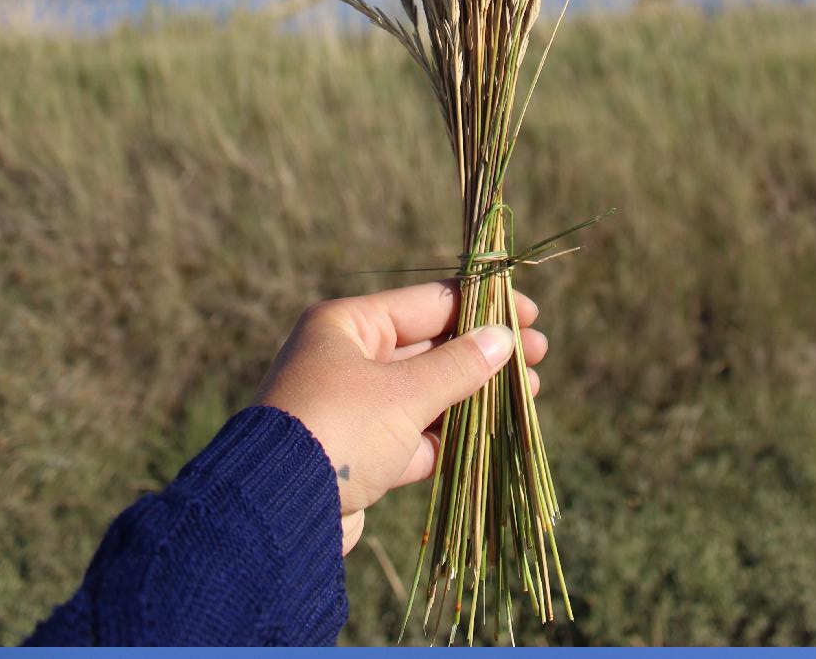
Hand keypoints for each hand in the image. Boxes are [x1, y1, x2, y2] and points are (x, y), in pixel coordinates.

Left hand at [254, 280, 546, 554]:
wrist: (277, 513)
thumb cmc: (339, 430)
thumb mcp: (404, 393)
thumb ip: (458, 365)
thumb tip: (504, 338)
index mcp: (348, 325)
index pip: (427, 303)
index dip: (482, 308)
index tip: (529, 314)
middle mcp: (347, 359)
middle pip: (429, 346)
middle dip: (484, 353)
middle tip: (539, 355)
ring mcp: (353, 408)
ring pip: (425, 392)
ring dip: (474, 393)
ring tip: (530, 392)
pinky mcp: (359, 453)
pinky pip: (414, 434)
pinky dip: (451, 433)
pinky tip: (494, 432)